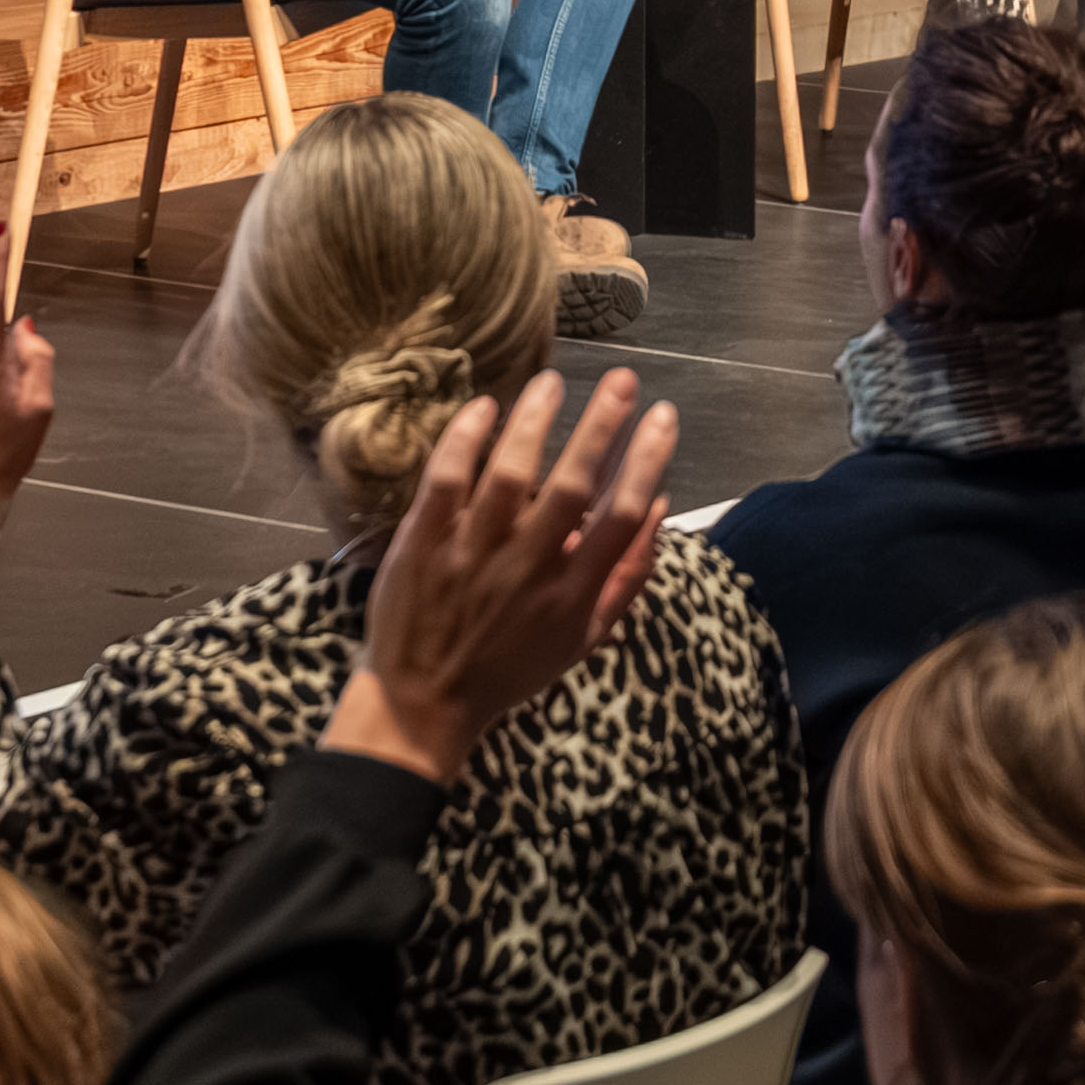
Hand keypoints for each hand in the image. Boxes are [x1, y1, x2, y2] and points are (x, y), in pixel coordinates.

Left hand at [334, 369, 679, 777]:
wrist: (423, 703)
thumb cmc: (510, 668)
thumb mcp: (583, 638)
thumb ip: (627, 576)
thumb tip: (658, 507)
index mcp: (570, 595)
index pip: (621, 518)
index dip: (646, 462)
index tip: (662, 417)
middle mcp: (525, 570)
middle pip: (572, 486)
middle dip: (601, 427)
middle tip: (622, 381)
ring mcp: (471, 554)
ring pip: (509, 474)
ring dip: (535, 421)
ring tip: (553, 382)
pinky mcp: (423, 544)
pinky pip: (445, 480)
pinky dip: (466, 440)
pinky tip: (486, 406)